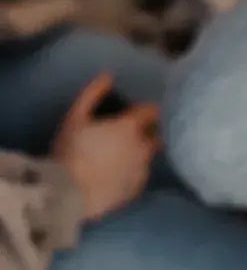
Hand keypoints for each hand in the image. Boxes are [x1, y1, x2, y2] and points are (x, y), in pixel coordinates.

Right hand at [51, 73, 159, 220]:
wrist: (67, 194)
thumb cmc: (70, 151)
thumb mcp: (75, 117)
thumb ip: (92, 93)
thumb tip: (107, 75)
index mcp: (130, 127)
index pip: (152, 110)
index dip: (143, 109)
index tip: (132, 112)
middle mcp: (143, 147)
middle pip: (156, 133)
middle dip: (148, 131)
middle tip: (128, 133)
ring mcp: (142, 170)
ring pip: (149, 156)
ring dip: (141, 152)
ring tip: (120, 155)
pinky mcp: (136, 189)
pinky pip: (140, 175)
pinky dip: (134, 171)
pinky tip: (118, 173)